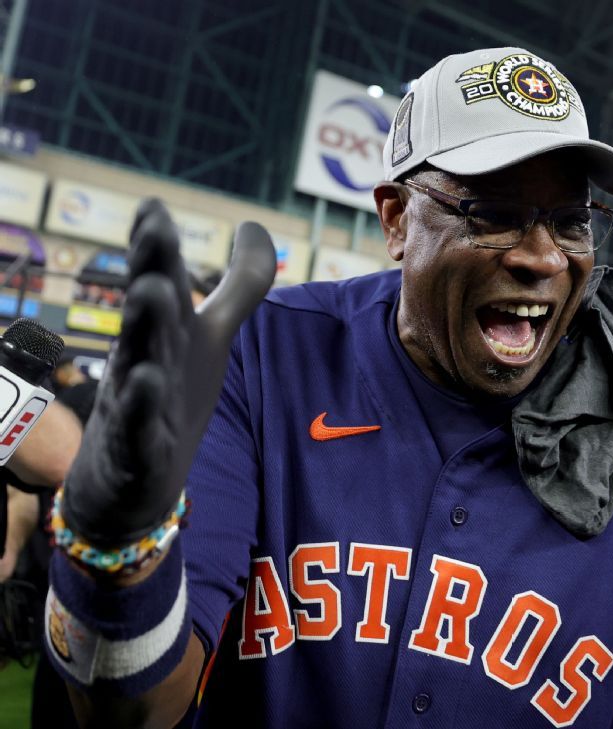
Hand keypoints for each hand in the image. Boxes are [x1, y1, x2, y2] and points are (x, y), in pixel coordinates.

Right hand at [61, 200, 275, 550]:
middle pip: (150, 305)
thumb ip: (238, 284)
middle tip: (152, 228)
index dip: (159, 243)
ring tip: (149, 291)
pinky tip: (147, 381)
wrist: (131, 480)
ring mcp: (138, 398)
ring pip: (139, 355)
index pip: (163, 275)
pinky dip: (143, 403)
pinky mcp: (139, 445)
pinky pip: (140, 422)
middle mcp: (148, 352)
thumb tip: (255, 226)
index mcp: (167, 327)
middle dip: (151, 265)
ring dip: (144, 323)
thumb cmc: (172, 391)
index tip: (152, 206)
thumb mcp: (211, 333)